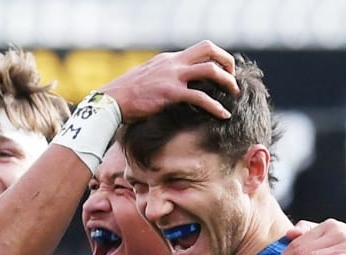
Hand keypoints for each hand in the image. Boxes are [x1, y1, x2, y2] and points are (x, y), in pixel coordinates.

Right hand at [100, 41, 237, 121]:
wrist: (111, 102)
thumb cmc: (125, 96)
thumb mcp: (145, 79)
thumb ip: (161, 78)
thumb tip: (171, 87)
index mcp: (168, 59)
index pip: (199, 49)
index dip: (215, 58)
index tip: (222, 71)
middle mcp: (172, 63)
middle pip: (208, 49)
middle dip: (226, 61)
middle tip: (233, 77)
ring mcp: (172, 76)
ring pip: (210, 70)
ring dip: (227, 80)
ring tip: (235, 93)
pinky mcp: (170, 93)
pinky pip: (200, 97)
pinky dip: (215, 106)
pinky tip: (223, 115)